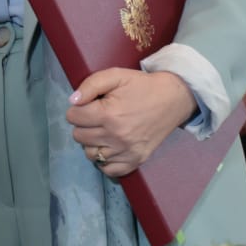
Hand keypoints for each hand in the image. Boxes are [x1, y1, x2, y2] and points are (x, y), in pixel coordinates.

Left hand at [65, 68, 194, 178]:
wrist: (173, 99)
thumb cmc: (142, 86)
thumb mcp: (116, 75)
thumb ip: (90, 85)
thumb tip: (73, 102)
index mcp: (109, 114)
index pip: (73, 117)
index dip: (77, 108)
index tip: (89, 105)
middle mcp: (116, 136)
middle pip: (79, 136)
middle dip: (83, 125)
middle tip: (96, 117)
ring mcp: (126, 151)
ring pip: (90, 154)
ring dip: (92, 142)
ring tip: (103, 131)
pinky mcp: (136, 160)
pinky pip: (109, 170)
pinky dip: (105, 161)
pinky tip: (109, 147)